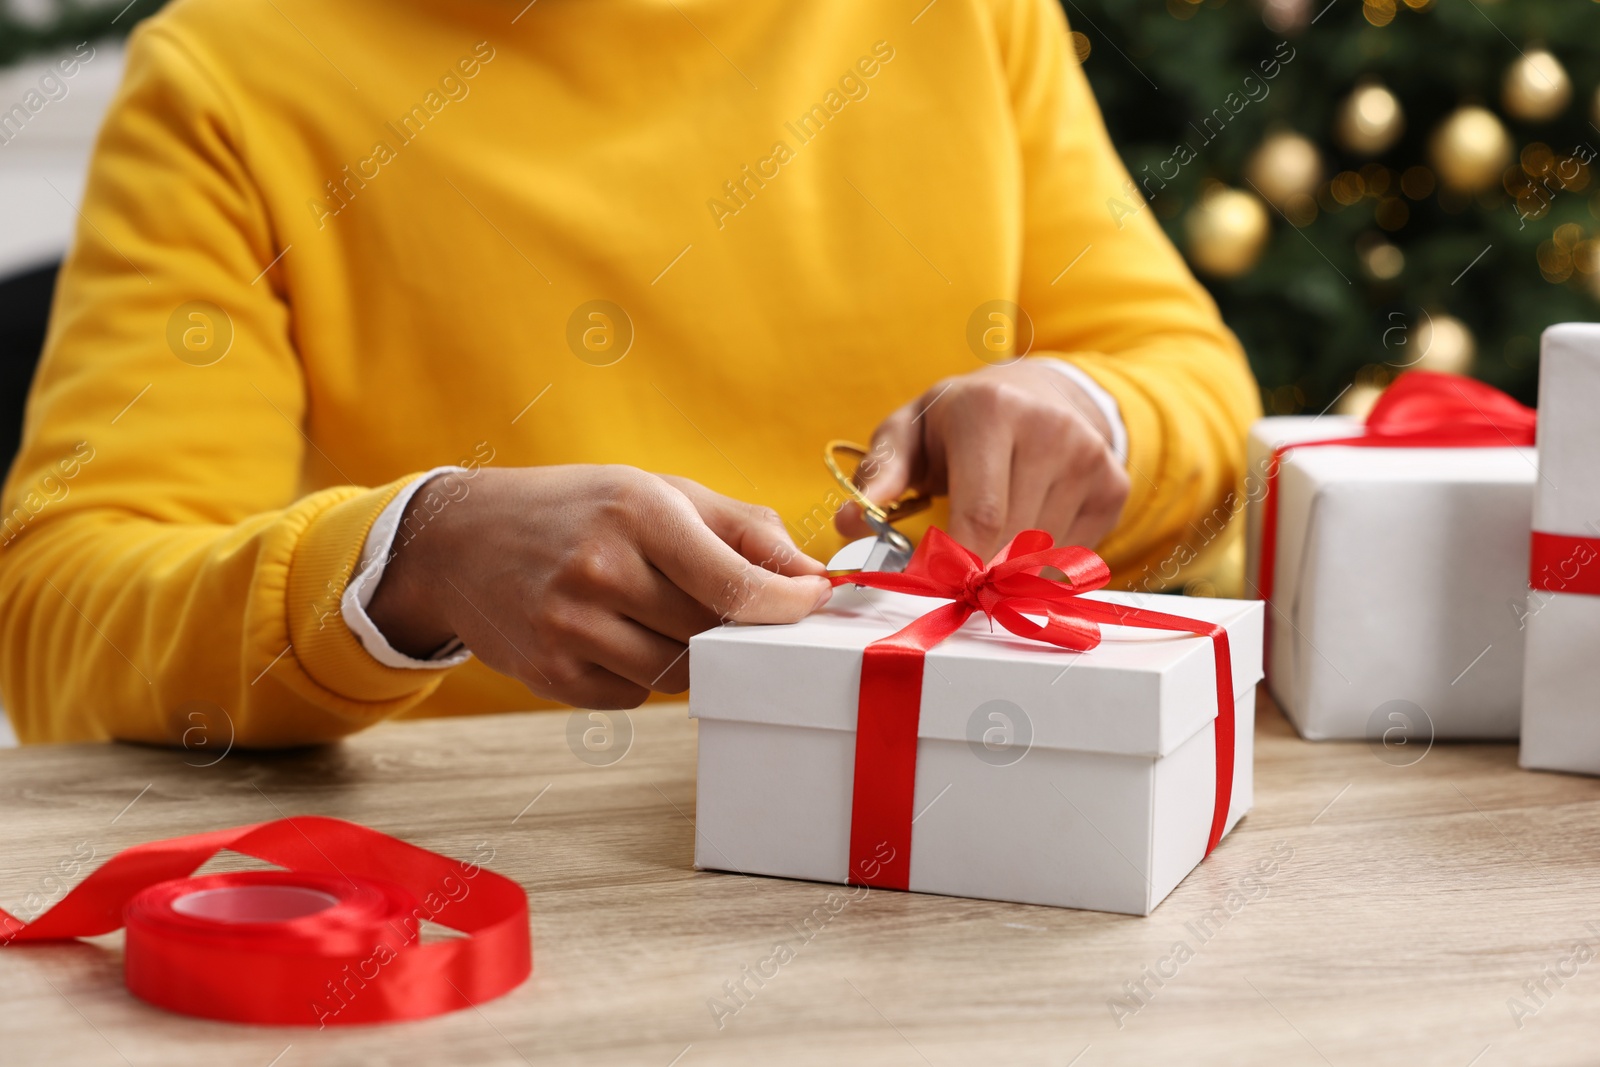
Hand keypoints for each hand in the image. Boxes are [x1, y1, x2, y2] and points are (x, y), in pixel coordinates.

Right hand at [366, 466, 830, 707]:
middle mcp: (600, 569)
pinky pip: (635, 696)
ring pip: (677, 673)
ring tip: (657, 611)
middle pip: (711, 633)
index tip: (814, 603)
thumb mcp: (657, 492)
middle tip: (727, 605)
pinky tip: (616, 634)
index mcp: (636, 512)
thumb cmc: (576, 509)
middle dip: (732, 625)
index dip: (787, 605)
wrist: (458, 541)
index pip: (735, 584)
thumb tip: (814, 575)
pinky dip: (642, 674)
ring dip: (688, 653)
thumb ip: (743, 530)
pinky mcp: (551, 674)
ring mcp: (569, 627)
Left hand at [837, 361, 1129, 559]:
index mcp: (989, 411)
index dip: (955, 564)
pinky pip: (1072, 553)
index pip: (979, 514)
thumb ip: (882, 472)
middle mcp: (1049, 430)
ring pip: (1042, 554)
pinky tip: (1024, 528)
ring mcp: (1089, 457)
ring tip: (987, 540)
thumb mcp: (911, 431)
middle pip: (1011, 541)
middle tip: (951, 578)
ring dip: (1007, 566)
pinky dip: (1041, 560)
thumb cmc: (960, 421)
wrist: (1040, 393)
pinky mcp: (1114, 484)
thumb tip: (850, 522)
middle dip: (976, 572)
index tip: (931, 587)